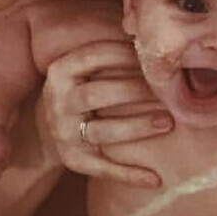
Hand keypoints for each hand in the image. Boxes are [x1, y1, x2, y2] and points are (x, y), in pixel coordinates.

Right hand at [38, 39, 172, 187]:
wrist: (48, 128)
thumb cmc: (83, 89)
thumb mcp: (85, 68)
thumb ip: (110, 54)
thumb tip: (153, 36)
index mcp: (61, 71)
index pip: (93, 56)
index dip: (125, 54)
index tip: (154, 57)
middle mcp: (58, 101)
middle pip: (97, 95)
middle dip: (134, 92)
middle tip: (168, 94)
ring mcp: (63, 132)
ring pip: (101, 131)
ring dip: (136, 127)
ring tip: (168, 122)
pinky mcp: (73, 160)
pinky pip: (103, 169)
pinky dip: (129, 175)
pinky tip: (156, 179)